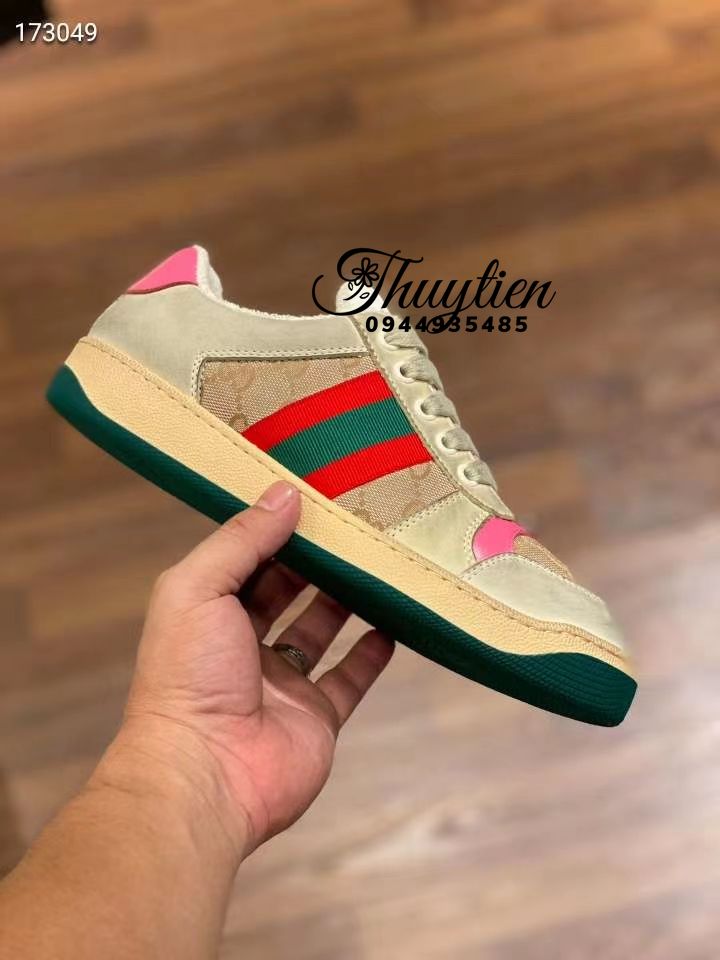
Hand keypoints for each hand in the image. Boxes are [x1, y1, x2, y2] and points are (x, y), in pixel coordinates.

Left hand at [99, 482, 393, 860]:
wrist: (206, 775)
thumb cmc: (189, 675)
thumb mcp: (200, 588)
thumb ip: (242, 540)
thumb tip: (285, 493)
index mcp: (207, 614)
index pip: (247, 561)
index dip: (276, 530)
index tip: (315, 497)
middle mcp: (243, 647)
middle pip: (287, 592)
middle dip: (317, 560)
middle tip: (356, 525)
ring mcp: (282, 684)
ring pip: (321, 631)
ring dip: (347, 599)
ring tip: (379, 563)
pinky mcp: (317, 717)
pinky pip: (349, 679)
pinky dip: (371, 654)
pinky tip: (392, 624)